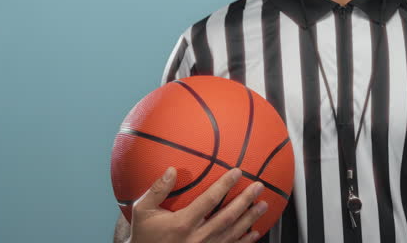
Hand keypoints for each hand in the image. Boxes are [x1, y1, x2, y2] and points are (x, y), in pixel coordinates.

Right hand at [128, 167, 267, 242]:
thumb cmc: (145, 235)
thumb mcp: (142, 212)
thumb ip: (157, 190)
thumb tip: (172, 169)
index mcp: (183, 223)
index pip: (209, 200)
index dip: (225, 185)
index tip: (237, 172)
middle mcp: (197, 238)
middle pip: (228, 216)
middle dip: (245, 200)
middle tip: (258, 187)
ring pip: (233, 233)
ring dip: (250, 219)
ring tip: (263, 205)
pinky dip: (245, 241)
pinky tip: (255, 233)